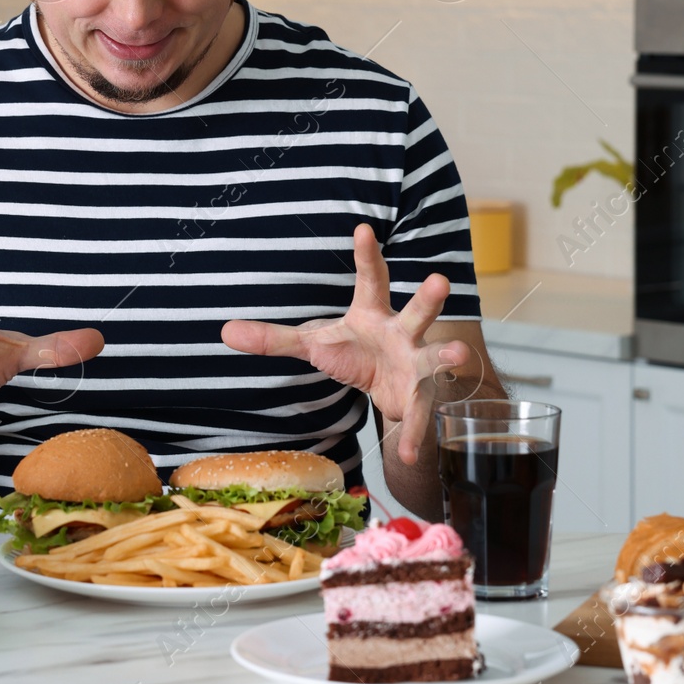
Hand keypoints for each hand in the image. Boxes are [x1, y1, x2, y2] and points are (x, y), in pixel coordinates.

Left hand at [220, 223, 469, 463]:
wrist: (386, 387)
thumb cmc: (353, 351)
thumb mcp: (314, 344)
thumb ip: (275, 338)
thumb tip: (224, 331)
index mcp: (372, 313)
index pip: (371, 278)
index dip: (367, 254)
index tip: (362, 229)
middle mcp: (402, 332)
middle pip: (418, 311)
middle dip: (429, 298)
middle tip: (440, 280)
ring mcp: (416, 363)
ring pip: (434, 356)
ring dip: (446, 356)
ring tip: (458, 356)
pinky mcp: (419, 396)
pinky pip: (419, 415)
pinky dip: (415, 434)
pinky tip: (411, 454)